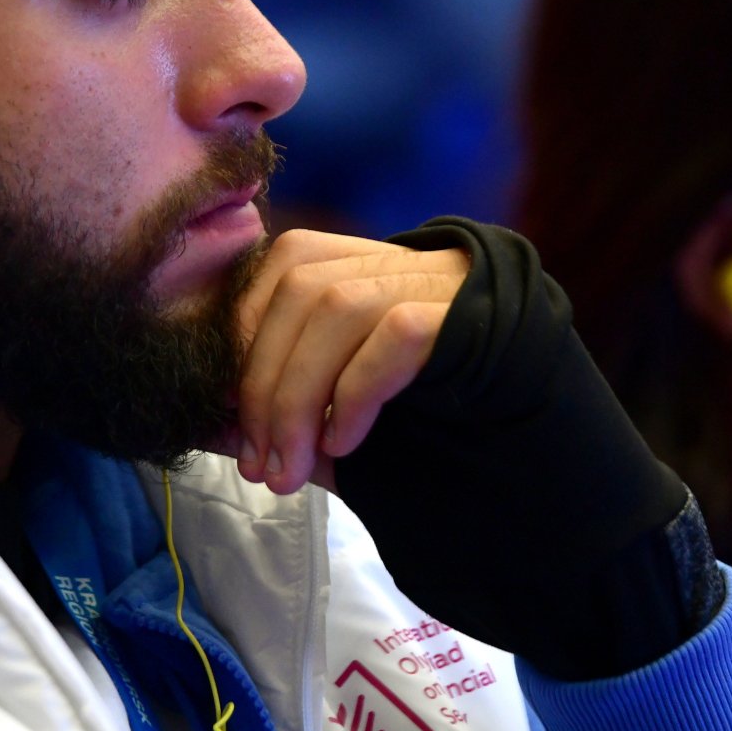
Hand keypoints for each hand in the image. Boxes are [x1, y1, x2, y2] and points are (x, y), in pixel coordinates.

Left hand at [222, 228, 469, 495]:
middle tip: (258, 464)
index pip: (278, 268)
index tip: (226, 413)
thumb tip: (203, 425)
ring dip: (298, 397)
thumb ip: (278, 416)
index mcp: (359, 267)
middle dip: (263, 383)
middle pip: (300, 289)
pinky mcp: (465, 316)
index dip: (242, 334)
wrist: (528, 440)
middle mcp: (394, 261)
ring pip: (339, 306)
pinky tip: (344, 442)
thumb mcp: (335, 419)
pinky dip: (355, 391)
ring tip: (290, 469)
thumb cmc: (425, 425)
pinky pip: (396, 334)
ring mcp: (435, 281)